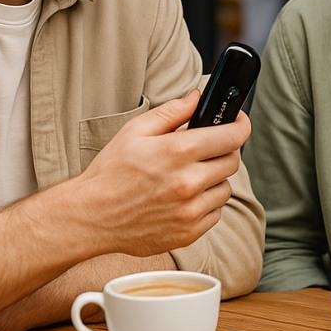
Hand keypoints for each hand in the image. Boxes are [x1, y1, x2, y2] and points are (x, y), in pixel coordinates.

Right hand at [71, 91, 251, 256]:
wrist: (90, 217)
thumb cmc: (110, 173)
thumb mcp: (135, 132)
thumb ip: (172, 112)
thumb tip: (197, 97)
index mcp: (178, 152)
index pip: (233, 136)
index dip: (240, 125)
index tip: (238, 122)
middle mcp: (189, 182)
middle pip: (233, 161)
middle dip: (223, 151)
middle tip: (204, 151)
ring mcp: (190, 210)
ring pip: (225, 189)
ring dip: (214, 180)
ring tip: (188, 177)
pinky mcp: (188, 232)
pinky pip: (215, 213)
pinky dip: (205, 205)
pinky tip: (183, 199)